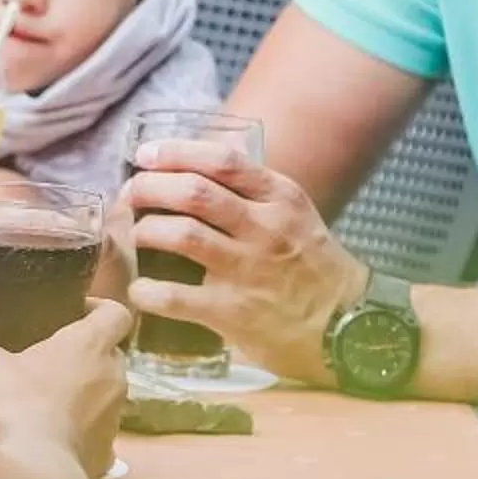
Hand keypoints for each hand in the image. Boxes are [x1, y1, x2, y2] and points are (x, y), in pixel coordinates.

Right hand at [0, 298, 129, 478]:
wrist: (34, 473)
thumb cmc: (17, 405)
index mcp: (91, 345)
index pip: (117, 313)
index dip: (100, 308)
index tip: (75, 313)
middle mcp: (113, 379)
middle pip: (109, 356)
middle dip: (82, 357)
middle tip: (46, 361)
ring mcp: (114, 419)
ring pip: (103, 397)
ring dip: (81, 396)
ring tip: (43, 403)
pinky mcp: (106, 455)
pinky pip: (96, 437)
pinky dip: (78, 436)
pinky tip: (49, 440)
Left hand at [119, 141, 370, 383]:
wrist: (347, 326)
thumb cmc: (312, 267)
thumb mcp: (294, 215)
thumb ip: (253, 193)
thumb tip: (195, 166)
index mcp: (280, 198)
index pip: (222, 160)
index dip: (175, 152)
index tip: (145, 155)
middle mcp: (265, 228)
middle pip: (194, 193)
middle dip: (150, 188)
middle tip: (130, 195)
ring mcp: (249, 270)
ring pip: (182, 235)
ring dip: (145, 231)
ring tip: (135, 236)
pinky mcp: (234, 312)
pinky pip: (177, 296)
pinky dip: (148, 291)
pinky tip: (139, 290)